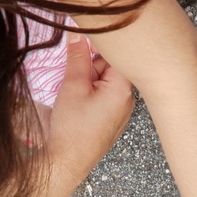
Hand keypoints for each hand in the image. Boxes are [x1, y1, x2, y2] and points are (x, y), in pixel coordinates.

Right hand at [40, 35, 135, 196]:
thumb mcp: (72, 86)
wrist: (68, 163)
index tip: (82, 41)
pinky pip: (105, 97)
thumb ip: (77, 57)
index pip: (117, 53)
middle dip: (92, 65)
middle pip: (112, 67)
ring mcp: (122, 111)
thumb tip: (77, 33)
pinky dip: (92, 93)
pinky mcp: (113, 120)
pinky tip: (80, 104)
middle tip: (74, 76)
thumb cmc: (72, 128)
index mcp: (123, 88)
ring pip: (106, 81)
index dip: (98, 45)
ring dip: (90, 80)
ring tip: (75, 93)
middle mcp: (129, 99)